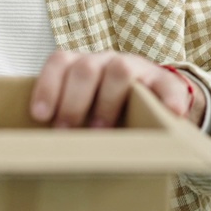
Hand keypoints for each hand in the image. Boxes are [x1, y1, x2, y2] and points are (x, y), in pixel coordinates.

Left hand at [29, 50, 204, 127]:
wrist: (156, 99)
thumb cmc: (108, 108)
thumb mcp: (86, 109)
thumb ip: (67, 118)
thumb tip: (43, 149)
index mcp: (83, 66)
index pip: (60, 62)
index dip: (47, 86)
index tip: (39, 114)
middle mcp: (106, 61)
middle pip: (86, 68)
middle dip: (73, 102)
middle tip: (66, 131)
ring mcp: (137, 68)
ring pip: (120, 69)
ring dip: (108, 101)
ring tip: (102, 129)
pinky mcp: (165, 81)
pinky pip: (168, 85)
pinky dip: (169, 99)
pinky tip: (171, 114)